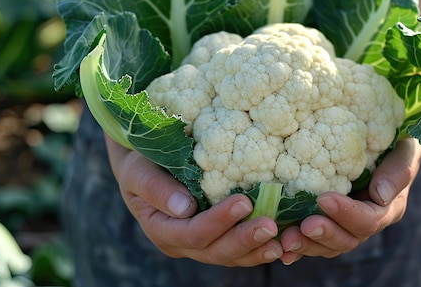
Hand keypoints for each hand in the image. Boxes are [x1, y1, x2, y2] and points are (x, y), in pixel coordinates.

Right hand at [105, 135, 283, 265]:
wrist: (145, 166)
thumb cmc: (141, 164)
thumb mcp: (138, 172)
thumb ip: (157, 189)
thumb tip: (185, 208)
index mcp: (162, 229)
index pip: (192, 233)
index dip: (218, 222)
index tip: (243, 202)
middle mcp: (182, 244)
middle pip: (215, 251)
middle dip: (243, 239)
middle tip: (270, 225)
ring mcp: (201, 244)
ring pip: (231, 256)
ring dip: (256, 250)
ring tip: (282, 241)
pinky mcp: (217, 237)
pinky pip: (240, 250)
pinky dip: (260, 248)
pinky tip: (282, 241)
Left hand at [279, 138, 420, 264]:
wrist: (383, 143)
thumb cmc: (395, 143)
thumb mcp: (404, 152)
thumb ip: (398, 172)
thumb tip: (379, 195)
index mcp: (387, 208)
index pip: (368, 220)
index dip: (346, 214)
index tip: (324, 199)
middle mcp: (366, 222)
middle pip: (346, 240)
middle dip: (323, 234)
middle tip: (302, 227)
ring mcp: (345, 225)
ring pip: (328, 246)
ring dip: (306, 245)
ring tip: (285, 240)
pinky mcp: (327, 221)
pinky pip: (313, 241)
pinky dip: (298, 247)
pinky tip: (279, 249)